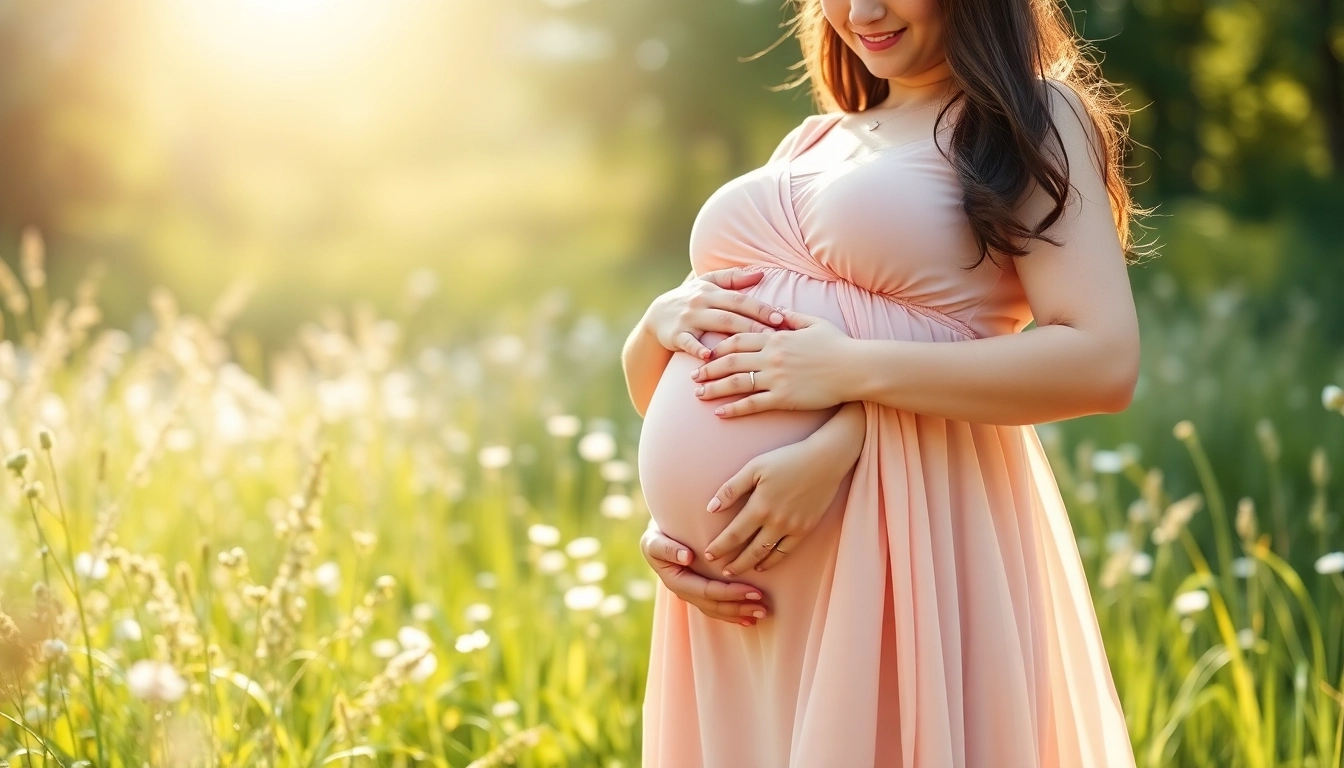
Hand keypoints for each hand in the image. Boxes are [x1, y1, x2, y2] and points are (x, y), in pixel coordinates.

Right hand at [640, 522, 768, 626]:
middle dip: (739, 607)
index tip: (753, 591)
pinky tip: (749, 618)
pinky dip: (733, 613)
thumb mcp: (654, 539)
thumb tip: (687, 557)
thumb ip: (667, 548)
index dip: (730, 593)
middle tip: (763, 607)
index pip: (706, 591)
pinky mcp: (699, 592)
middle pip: (714, 605)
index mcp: (676, 581)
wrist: (657, 535)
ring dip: (739, 613)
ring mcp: (692, 594)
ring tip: (761, 613)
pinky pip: (716, 606)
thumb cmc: (657, 534)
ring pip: (717, 609)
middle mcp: (684, 592)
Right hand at [642, 267, 786, 360]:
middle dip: (755, 322)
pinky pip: (688, 342)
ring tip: (755, 346)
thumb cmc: (689, 299)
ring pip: (715, 324)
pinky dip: (697, 348)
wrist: (655, 316)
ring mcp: (688, 318)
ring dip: (735, 335)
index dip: (761, 308)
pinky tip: (708, 356)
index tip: (782, 317)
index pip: (741, 299)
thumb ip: (733, 278)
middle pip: (732, 312)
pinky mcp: (676, 335)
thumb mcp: (707, 283)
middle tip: (777, 334)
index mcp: (711, 290)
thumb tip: (761, 273)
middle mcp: (701, 302)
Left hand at [691, 308, 857, 416]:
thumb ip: (792, 317)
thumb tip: (775, 312)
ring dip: (714, 388)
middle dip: (709, 368)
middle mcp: (772, 356)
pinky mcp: (784, 397)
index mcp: (777, 337)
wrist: (855, 367)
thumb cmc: (839, 345)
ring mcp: (776, 377)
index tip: (706, 352)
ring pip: (736, 382)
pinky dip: (734, 409)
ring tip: (698, 394)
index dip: (719, 346)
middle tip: (692, 376)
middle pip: (731, 360)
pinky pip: (753, 404)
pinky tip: (720, 413)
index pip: (739, 338)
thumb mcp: (814, 323)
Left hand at [702, 427, 855, 575]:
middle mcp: (775, 521)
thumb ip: (731, 489)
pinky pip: (786, 551)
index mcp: (759, 506)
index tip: (708, 555)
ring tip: (737, 571)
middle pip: (749, 550)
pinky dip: (773, 560)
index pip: (733, 534)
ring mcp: (792, 527)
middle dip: (733, 563)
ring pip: (767, 554)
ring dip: (750, 565)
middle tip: (720, 572)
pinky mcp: (805, 529)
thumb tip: (711, 508)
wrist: (825, 460)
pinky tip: (763, 563)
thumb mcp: (754, 467)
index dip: (720, 547)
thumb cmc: (787, 459)